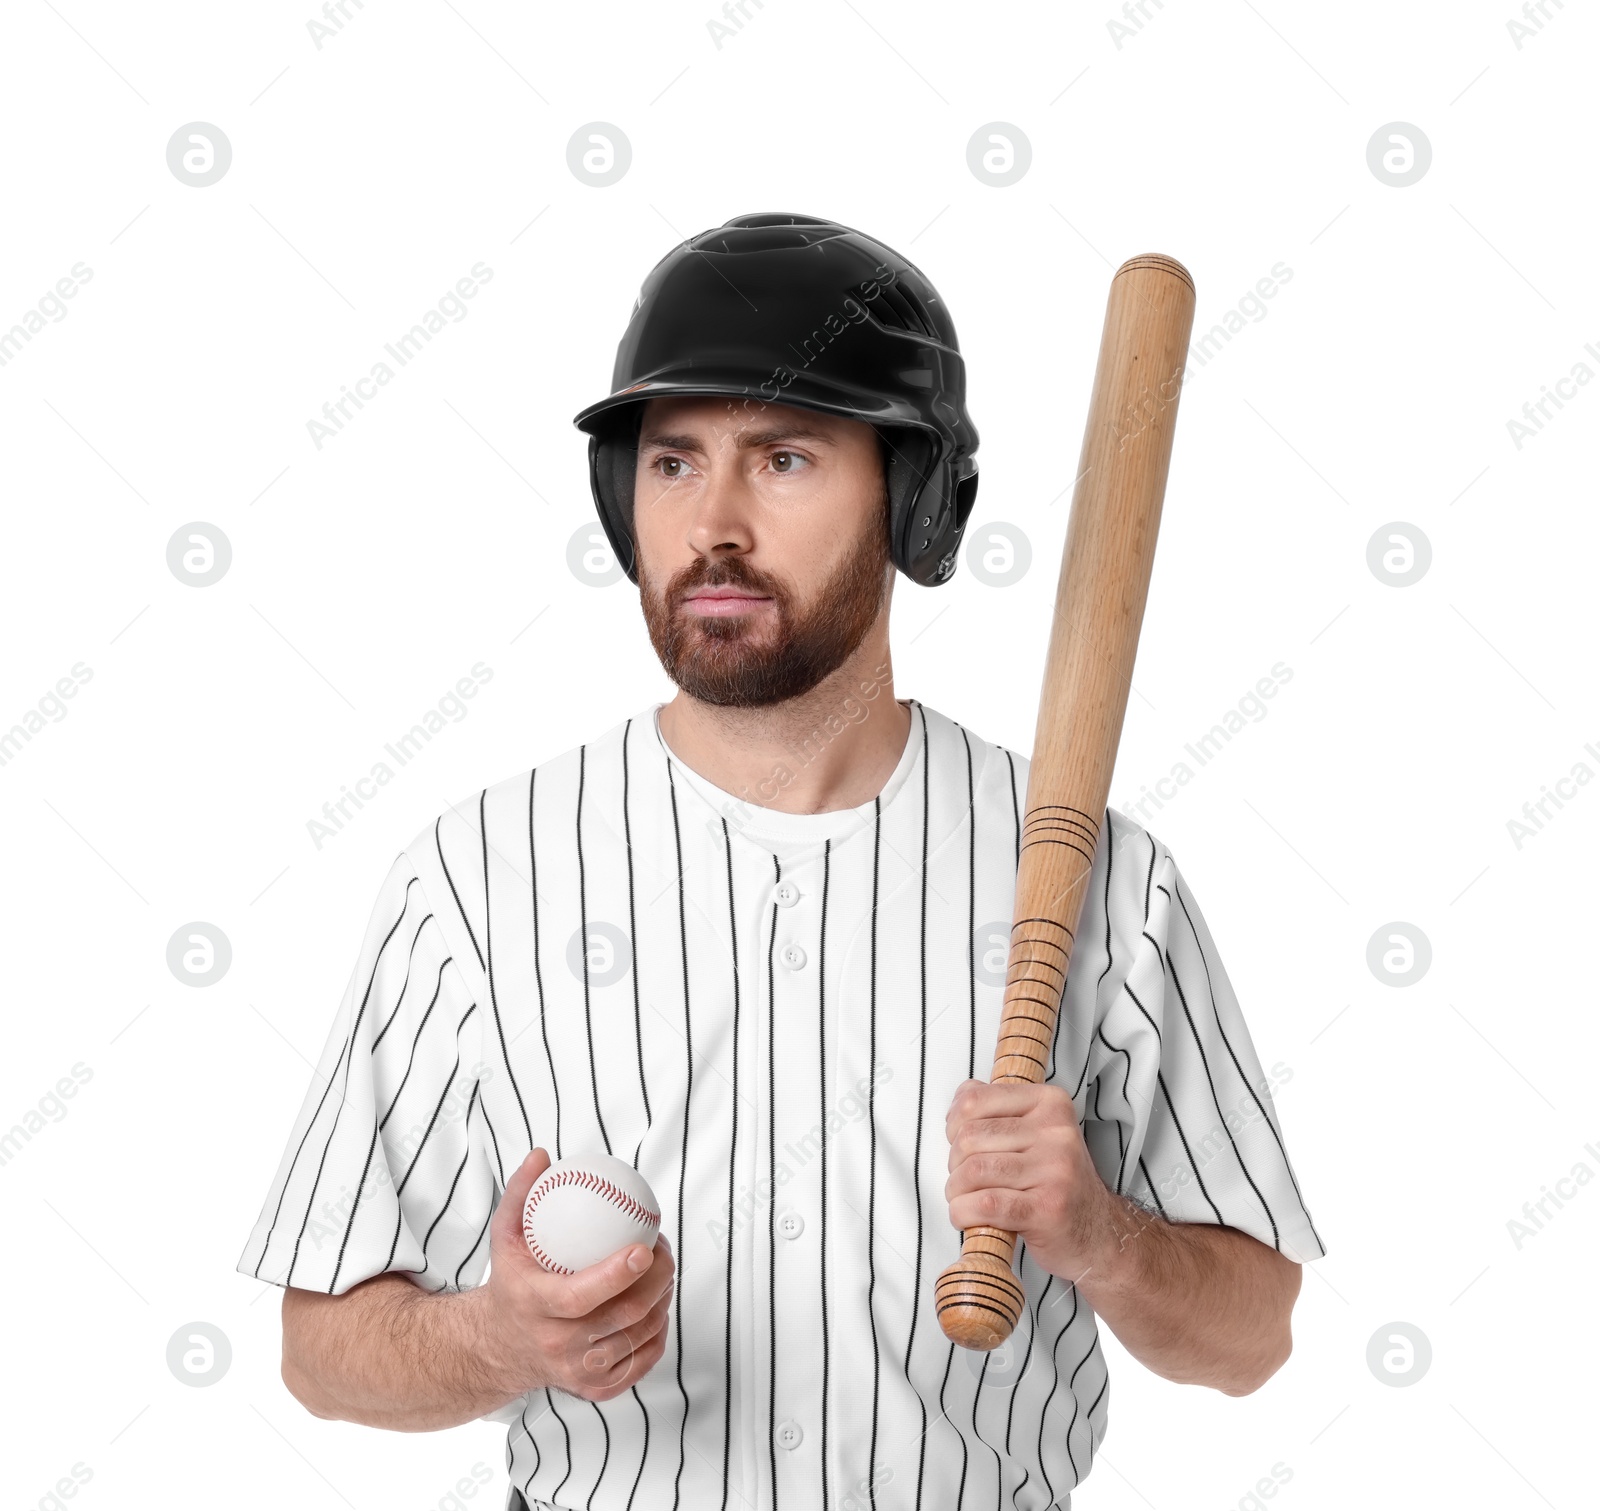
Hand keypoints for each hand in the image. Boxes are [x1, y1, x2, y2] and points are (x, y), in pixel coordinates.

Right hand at [479, 1147, 674, 1402]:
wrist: (496, 1347)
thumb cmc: (510, 1282)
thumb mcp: (505, 1236)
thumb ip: (520, 1193)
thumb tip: (542, 1156)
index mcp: (535, 1306)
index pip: (582, 1295)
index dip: (619, 1274)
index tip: (644, 1247)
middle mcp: (556, 1345)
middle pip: (622, 1317)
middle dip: (655, 1280)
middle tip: (662, 1248)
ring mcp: (577, 1372)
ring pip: (638, 1338)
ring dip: (662, 1301)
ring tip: (663, 1270)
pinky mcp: (595, 1388)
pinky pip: (642, 1361)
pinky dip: (658, 1333)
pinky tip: (658, 1306)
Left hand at [944, 1080, 1115, 1281]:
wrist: (1098, 1232)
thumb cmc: (1056, 1181)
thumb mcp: (1036, 1132)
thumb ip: (998, 1108)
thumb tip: (961, 1097)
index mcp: (1051, 1104)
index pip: (976, 1099)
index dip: (953, 1124)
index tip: (957, 1143)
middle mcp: (1057, 1132)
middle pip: (970, 1138)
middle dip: (954, 1164)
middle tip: (964, 1180)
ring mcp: (1056, 1170)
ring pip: (974, 1171)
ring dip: (956, 1192)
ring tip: (965, 1199)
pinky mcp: (1048, 1209)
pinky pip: (986, 1204)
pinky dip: (964, 1213)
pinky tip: (967, 1217)